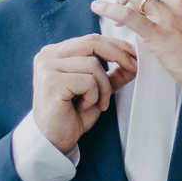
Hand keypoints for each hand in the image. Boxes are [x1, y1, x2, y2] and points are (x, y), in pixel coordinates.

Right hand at [32, 34, 136, 153]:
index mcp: (55, 53)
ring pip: (93, 64)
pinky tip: (83, 107)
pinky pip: (88, 81)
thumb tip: (134, 60)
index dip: (116, 45)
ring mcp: (47, 67)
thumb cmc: (72, 116)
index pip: (90, 39)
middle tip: (133, 68)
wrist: (53, 141)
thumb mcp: (97, 90)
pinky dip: (93, 96)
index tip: (134, 56)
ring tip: (97, 103)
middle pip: (92, 43)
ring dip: (103, 87)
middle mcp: (47, 55)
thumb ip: (112, 74)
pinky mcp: (51, 81)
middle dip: (119, 55)